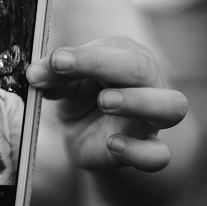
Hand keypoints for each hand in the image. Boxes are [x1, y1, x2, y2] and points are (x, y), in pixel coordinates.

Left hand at [26, 36, 187, 172]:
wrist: (88, 135)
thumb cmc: (82, 95)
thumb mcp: (64, 82)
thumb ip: (53, 75)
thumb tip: (34, 74)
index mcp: (125, 57)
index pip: (115, 50)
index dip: (86, 56)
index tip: (57, 61)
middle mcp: (146, 84)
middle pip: (146, 69)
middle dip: (110, 67)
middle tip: (70, 70)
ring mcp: (150, 118)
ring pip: (171, 107)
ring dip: (139, 102)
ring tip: (105, 102)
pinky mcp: (145, 149)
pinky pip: (158, 155)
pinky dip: (138, 151)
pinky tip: (113, 144)